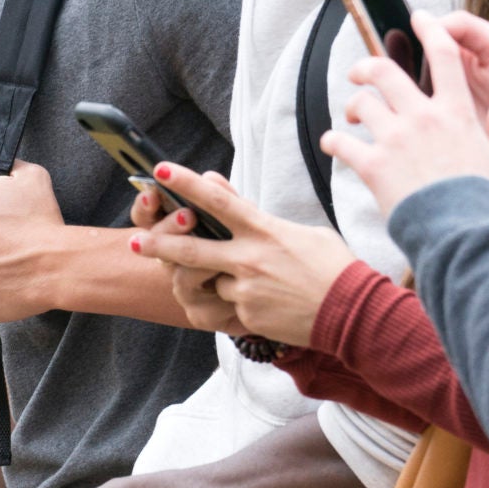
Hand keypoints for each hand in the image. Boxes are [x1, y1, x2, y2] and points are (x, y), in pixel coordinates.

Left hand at [131, 167, 358, 346]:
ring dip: (214, 280)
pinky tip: (263, 303)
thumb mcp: (298, 230)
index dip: (186, 183)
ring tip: (231, 279)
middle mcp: (250, 259)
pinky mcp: (248, 317)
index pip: (218, 201)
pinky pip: (227, 307)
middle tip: (134, 242)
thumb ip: (252, 210)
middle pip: (191, 249)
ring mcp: (247, 290)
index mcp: (264, 231)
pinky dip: (235, 302)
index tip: (161, 170)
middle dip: (158, 245)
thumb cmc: (331, 266)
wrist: (353, 313)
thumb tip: (217, 183)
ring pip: (208, 283)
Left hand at [324, 13, 488, 216]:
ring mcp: (395, 139)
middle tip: (360, 73)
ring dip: (352, 107)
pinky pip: (342, 143)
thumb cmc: (486, 201)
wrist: (463, 236)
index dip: (431, 30)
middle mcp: (422, 117)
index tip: (419, 19)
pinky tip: (333, 144)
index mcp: (456, 112)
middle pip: (385, 72)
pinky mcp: (373, 165)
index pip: (444, 55)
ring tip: (350, 117)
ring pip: (361, 104)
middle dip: (367, 67)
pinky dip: (334, 141)